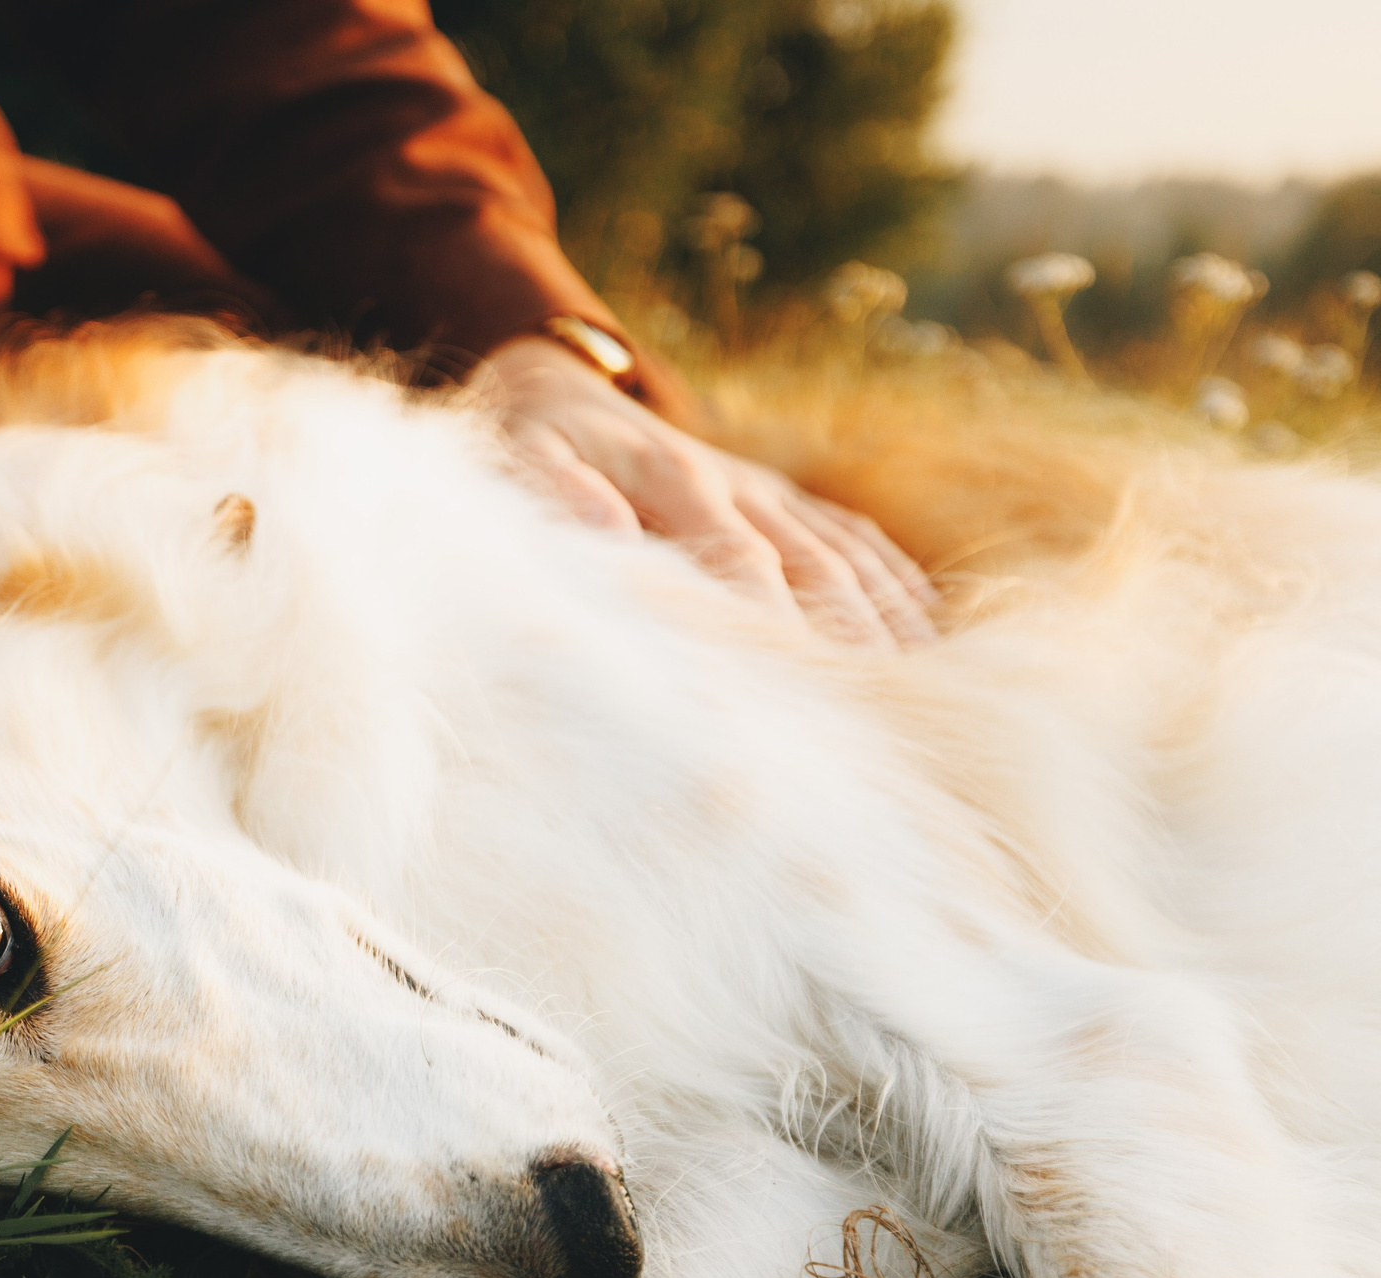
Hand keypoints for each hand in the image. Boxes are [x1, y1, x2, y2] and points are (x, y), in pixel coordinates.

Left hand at [475, 337, 936, 646]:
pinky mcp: (783, 499)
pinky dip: (897, 584)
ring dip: (890, 618)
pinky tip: (934, 632)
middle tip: (889, 707)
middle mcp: (739, 482)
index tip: (802, 683)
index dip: (774, 619)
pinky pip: (856, 541)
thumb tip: (608, 532)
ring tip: (931, 686)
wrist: (557, 387)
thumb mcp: (524, 457)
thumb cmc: (534, 443)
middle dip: (854, 635)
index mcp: (676, 475)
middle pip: (816, 564)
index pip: (741, 557)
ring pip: (850, 555)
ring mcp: (769, 490)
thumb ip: (563, 492)